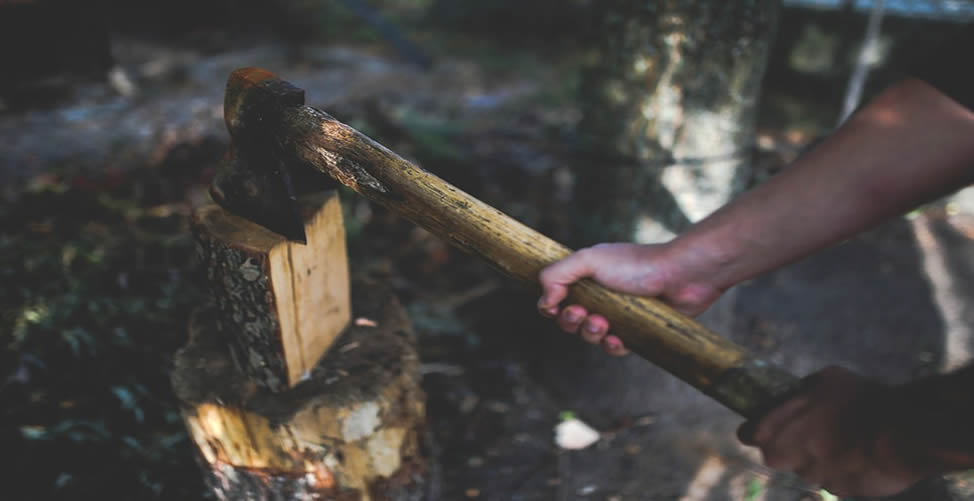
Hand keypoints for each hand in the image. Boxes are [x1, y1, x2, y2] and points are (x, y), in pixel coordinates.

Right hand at [537, 242, 726, 354]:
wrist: (681, 276)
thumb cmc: (637, 264)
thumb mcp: (589, 260)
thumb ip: (557, 274)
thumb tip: (545, 301)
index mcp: (587, 277)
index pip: (556, 298)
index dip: (552, 306)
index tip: (557, 305)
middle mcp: (600, 296)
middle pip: (570, 320)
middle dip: (571, 321)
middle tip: (583, 313)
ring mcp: (619, 314)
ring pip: (591, 336)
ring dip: (590, 334)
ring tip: (604, 323)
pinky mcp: (636, 331)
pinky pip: (615, 347)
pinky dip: (612, 345)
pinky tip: (617, 337)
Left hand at [738, 366, 935, 496]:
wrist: (904, 431)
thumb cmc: (863, 399)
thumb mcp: (826, 380)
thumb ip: (801, 391)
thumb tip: (794, 396)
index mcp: (779, 427)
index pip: (750, 434)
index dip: (756, 431)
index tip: (763, 428)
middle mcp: (791, 455)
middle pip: (775, 456)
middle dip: (787, 447)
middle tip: (809, 433)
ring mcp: (815, 475)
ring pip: (806, 469)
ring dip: (817, 458)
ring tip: (843, 440)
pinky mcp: (839, 490)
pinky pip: (833, 480)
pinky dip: (840, 470)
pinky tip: (858, 454)